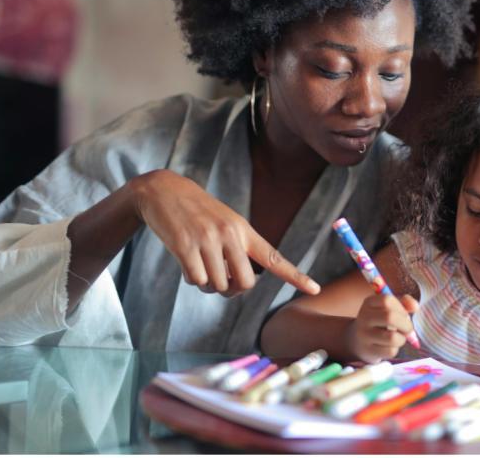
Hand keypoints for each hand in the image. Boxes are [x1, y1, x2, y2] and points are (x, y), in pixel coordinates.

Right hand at [128, 169, 320, 297]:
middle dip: (233, 290)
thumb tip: (236, 285)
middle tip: (221, 281)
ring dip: (208, 284)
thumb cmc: (198, 212)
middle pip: (244, 283)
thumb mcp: (225, 222)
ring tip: (199, 263)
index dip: (295, 276)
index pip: (274, 258)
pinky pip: (196, 280)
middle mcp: (230, 235)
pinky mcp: (185, 246)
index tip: (315, 289)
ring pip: (218, 285)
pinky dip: (191, 278)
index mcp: (244, 230)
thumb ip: (236, 249)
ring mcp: (208, 240)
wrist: (164, 190)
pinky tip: (185, 261)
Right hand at [347, 293, 418, 362]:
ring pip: (392, 338)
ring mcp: (364, 335)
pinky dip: (395, 349)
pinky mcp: (368, 351)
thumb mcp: (388, 308)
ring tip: (399, 338)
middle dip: (406, 324)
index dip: (401, 308)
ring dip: (402, 339)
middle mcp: (364, 317)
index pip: (387, 300)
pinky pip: (390, 351)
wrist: (356, 340)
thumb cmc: (379, 322)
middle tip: (408, 329)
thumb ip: (404, 303)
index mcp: (369, 303)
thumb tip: (415, 306)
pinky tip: (390, 346)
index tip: (404, 314)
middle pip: (390, 317)